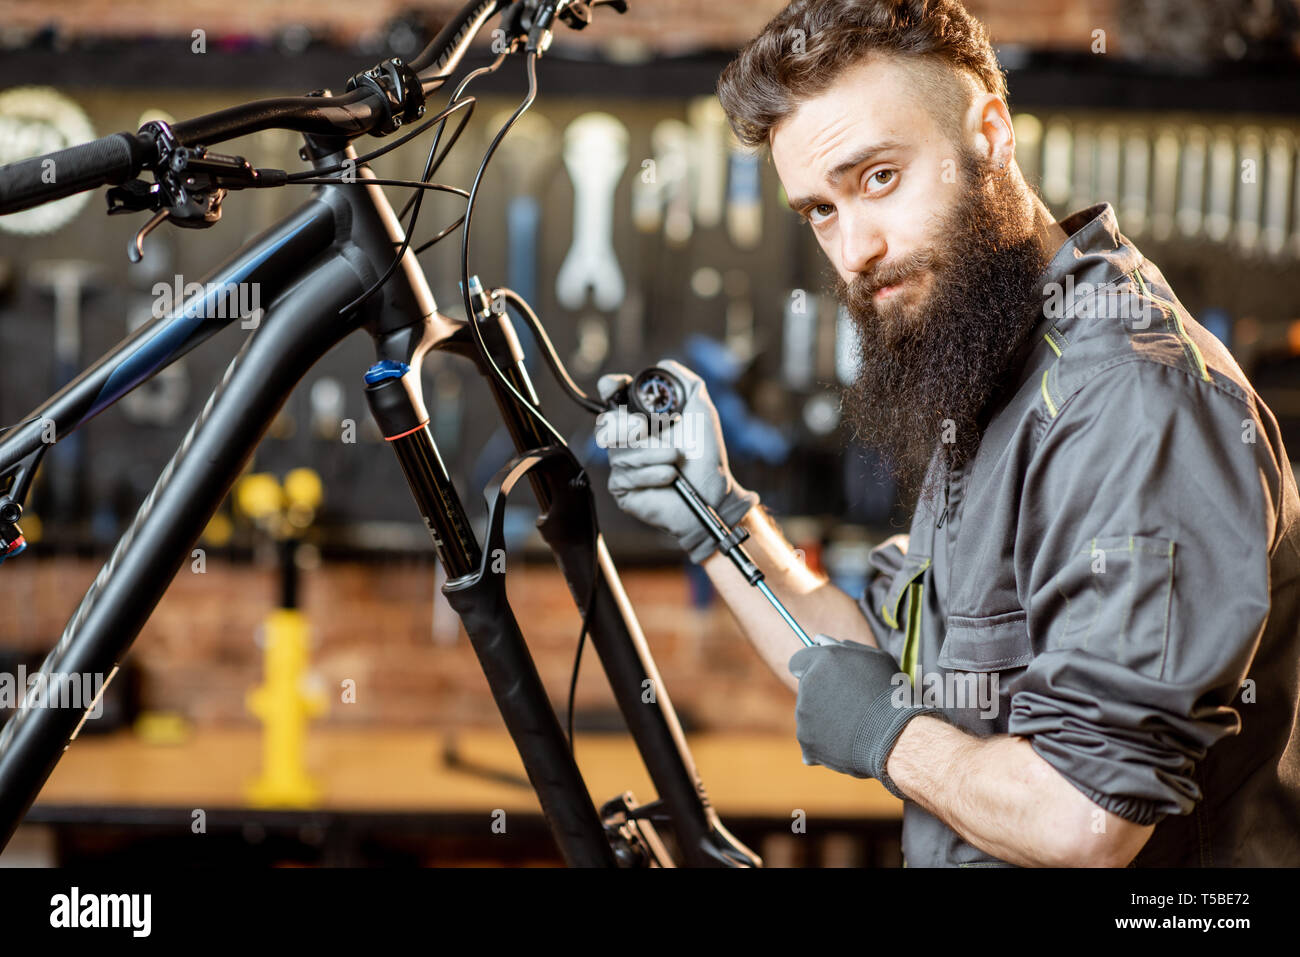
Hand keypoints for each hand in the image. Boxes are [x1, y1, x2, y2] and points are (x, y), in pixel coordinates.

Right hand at [595, 359, 757, 562]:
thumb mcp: (701, 410)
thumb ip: (684, 382)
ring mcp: (624, 464)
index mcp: (643, 416)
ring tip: (675, 460)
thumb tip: (663, 365)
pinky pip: (624, 475)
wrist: (713, 492)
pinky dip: (651, 474)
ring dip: (653, 453)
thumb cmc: (707, 455)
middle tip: (651, 429)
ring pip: (619, 451)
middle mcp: (629, 438)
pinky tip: (668, 478)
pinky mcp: (623, 488)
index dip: (609, 387)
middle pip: (607, 422)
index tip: (614, 386)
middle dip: (629, 425)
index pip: (613, 395)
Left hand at [788, 634, 941, 797]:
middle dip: (821, 694)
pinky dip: (824, 742)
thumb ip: (846, 649)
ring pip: (808, 714)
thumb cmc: (890, 695)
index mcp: (823, 659)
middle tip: (849, 705)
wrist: (895, 736)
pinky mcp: (805, 739)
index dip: (811, 669)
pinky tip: (846, 742)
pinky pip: (811, 738)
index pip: (799, 661)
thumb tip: (822, 642)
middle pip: (805, 688)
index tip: (823, 678)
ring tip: (853, 724)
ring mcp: (804, 713)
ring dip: (824, 718)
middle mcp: (808, 683)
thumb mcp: (876, 659)